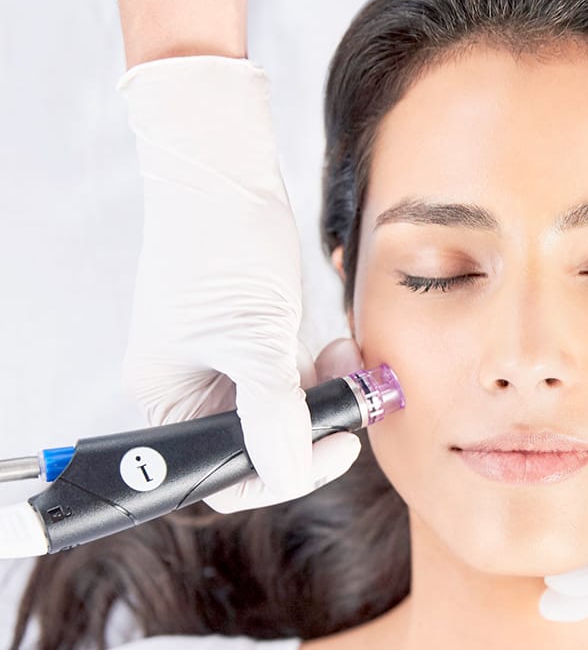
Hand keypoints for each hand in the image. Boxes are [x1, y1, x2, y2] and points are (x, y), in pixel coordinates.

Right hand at [117, 55, 360, 512]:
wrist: (228, 172)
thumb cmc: (221, 243)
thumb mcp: (252, 335)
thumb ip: (273, 411)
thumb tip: (291, 476)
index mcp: (169, 400)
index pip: (221, 475)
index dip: (279, 475)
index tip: (335, 448)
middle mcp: (195, 392)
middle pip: (262, 448)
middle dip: (313, 429)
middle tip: (356, 406)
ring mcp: (227, 369)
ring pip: (289, 417)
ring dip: (328, 399)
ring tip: (350, 365)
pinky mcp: (258, 345)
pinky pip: (299, 383)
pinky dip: (326, 373)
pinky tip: (340, 348)